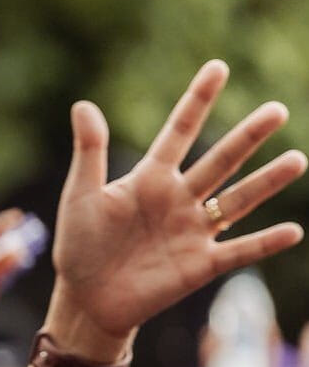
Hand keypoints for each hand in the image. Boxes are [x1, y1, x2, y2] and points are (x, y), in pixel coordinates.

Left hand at [50, 61, 305, 348]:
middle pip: (220, 161)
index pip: (179, 132)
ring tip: (297, 159)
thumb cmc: (80, 247)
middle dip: (247, 136)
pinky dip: (264, 242)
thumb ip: (89, 153)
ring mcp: (193, 231)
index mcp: (150, 179)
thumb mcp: (80, 197)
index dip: (197, 101)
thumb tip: (83, 105)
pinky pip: (238, 252)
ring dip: (266, 182)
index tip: (218, 67)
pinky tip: (292, 231)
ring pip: (237, 201)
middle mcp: (179, 199)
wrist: (86, 300)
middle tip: (277, 110)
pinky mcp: (200, 265)